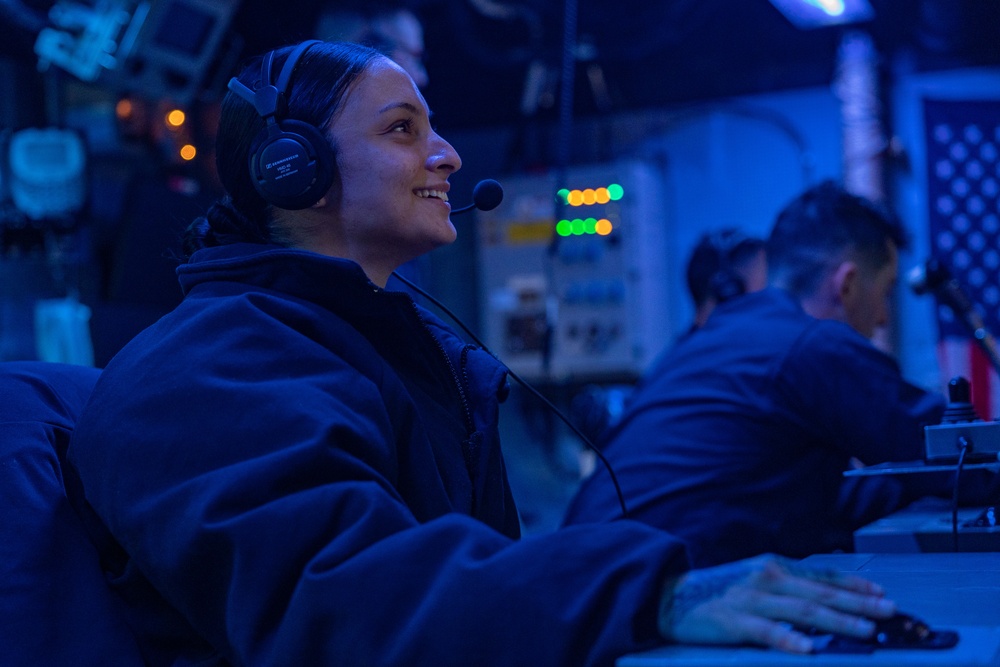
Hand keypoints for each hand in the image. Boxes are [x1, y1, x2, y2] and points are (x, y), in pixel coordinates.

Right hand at [658, 554, 895, 652]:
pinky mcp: (732, 620)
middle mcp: (766, 578)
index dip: (855, 585)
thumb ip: (787, 587)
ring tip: (864, 631)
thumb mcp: (755, 579)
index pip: (822, 576)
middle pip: (820, 593)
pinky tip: (806, 648)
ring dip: (836, 621)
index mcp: (773, 567)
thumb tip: (826, 599)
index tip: (883, 595)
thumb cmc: (716, 591)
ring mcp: (750, 599)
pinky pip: (765, 631)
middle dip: (859, 603)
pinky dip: (787, 639)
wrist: (670, 595)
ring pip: (802, 610)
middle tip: (890, 613)